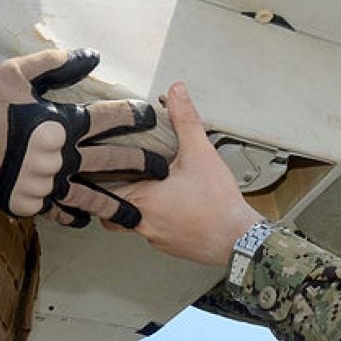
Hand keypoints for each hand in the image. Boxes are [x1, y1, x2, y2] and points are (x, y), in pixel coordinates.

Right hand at [0, 48, 166, 224]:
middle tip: (162, 168)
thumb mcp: (18, 74)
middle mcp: (63, 156)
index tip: (153, 115)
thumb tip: (90, 55)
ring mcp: (48, 183)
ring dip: (118, 204)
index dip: (134, 115)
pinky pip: (59, 212)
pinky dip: (73, 217)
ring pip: (93, 196)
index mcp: (64, 123)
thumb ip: (56, 64)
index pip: (110, 118)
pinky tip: (86, 221)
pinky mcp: (31, 202)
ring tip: (139, 215)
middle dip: (142, 163)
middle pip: (113, 160)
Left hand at [117, 82, 263, 265]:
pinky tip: (175, 207)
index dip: (101, 176)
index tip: (104, 165)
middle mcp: (142, 223)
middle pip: (111, 209)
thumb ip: (185, 120)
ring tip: (151, 190)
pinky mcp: (171, 246)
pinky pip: (154, 233)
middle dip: (115, 193)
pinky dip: (159, 220)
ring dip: (137, 207)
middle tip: (123, 177)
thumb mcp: (200, 153)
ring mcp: (156, 238)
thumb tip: (177, 93)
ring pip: (132, 223)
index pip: (101, 189)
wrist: (239, 240)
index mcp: (141, 199)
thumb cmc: (218, 203)